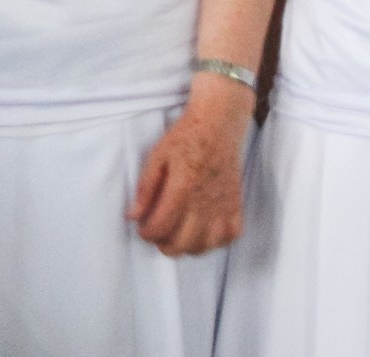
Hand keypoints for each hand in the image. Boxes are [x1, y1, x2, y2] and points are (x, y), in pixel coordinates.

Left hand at [127, 77, 251, 255]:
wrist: (219, 123)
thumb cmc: (187, 136)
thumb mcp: (158, 156)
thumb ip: (145, 188)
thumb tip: (133, 216)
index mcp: (183, 187)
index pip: (160, 227)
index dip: (146, 233)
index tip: (143, 227)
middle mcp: (205, 200)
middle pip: (182, 244)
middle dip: (163, 244)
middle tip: (159, 231)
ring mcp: (223, 204)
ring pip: (205, 246)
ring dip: (188, 246)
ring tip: (179, 233)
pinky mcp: (236, 204)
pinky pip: (230, 236)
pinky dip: (216, 241)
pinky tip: (204, 231)